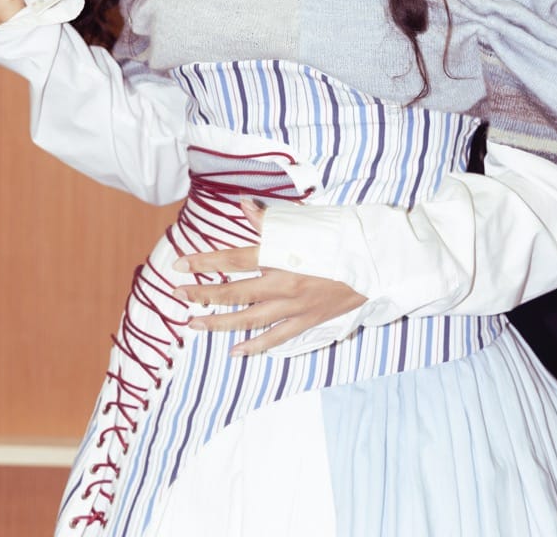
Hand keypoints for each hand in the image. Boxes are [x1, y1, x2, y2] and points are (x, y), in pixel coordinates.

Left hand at [175, 200, 366, 355]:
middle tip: (179, 294)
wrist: (376, 264)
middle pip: (234, 292)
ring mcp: (294, 307)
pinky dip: (254, 346)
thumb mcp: (307, 223)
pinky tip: (235, 350)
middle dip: (203, 293)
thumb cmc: (342, 238)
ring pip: (248, 319)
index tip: (179, 264)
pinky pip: (275, 338)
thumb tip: (243, 205)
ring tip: (194, 324)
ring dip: (218, 322)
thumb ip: (270, 220)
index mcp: (281, 255)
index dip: (203, 261)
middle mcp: (283, 283)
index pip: (232, 258)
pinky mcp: (307, 321)